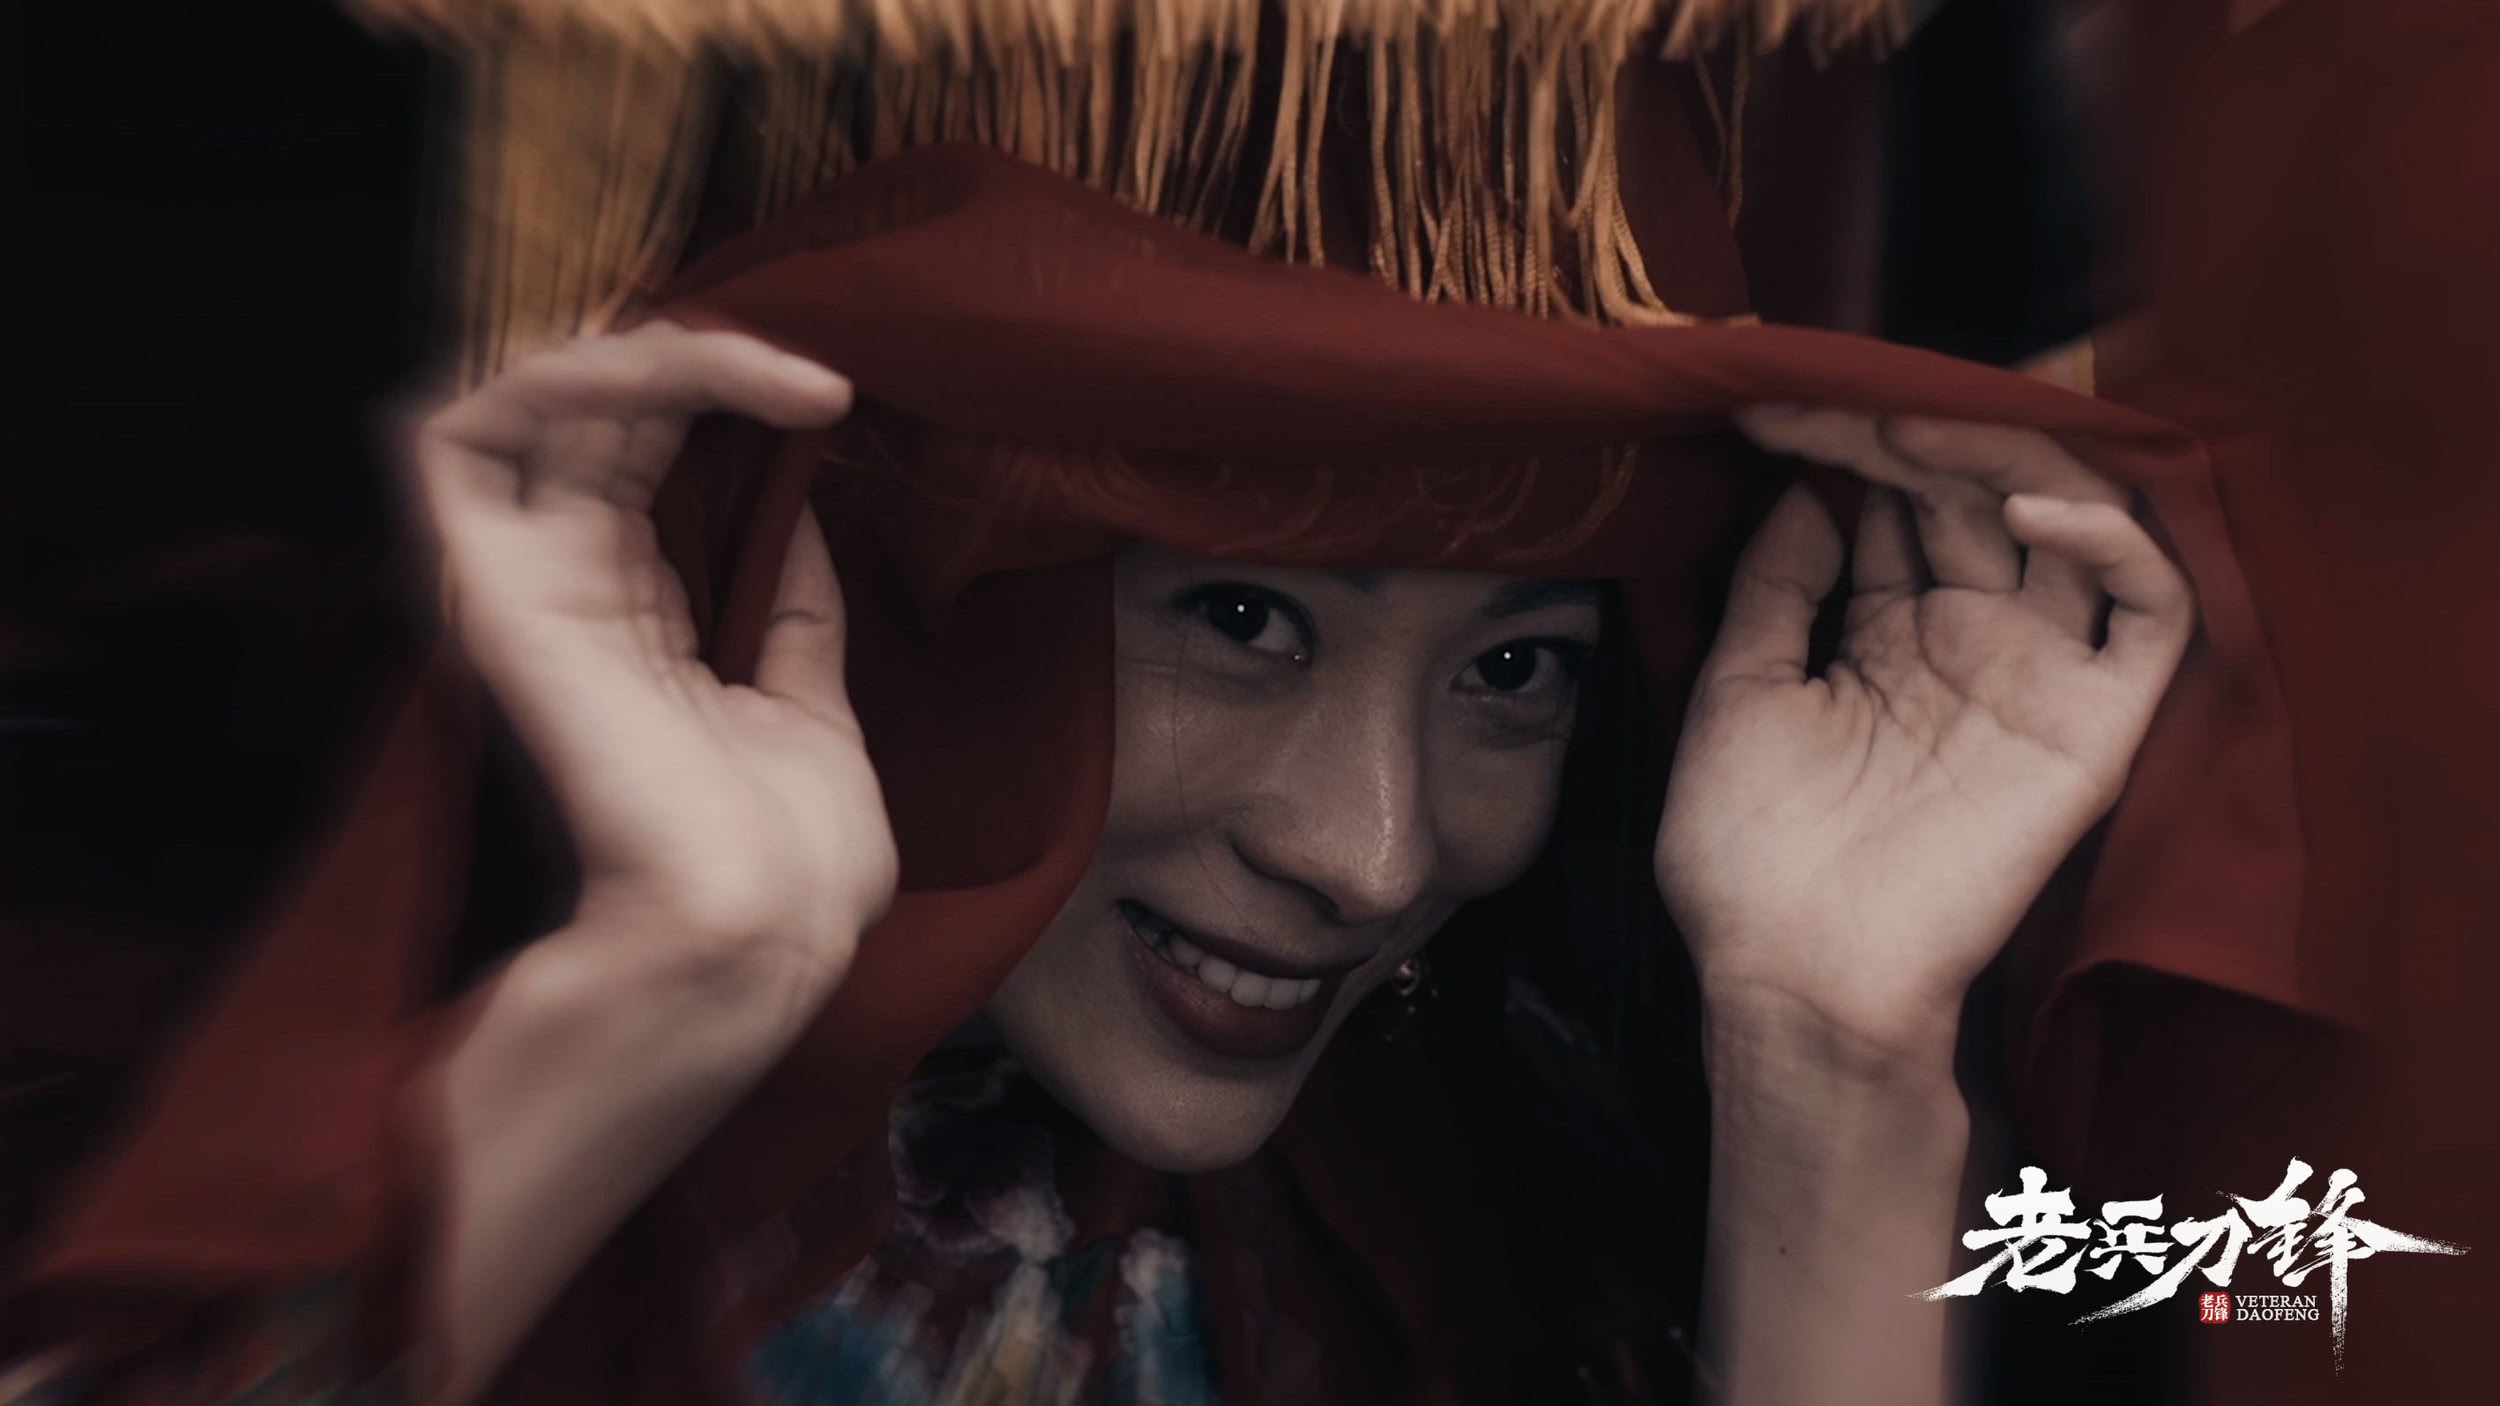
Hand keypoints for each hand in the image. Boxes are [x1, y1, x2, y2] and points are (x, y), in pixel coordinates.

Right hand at [412, 321, 896, 1022]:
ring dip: (641, 352)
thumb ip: (792, 609)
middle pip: (593, 409)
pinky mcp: (496, 594)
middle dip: (699, 358)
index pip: (642, 452)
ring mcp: (526, 585)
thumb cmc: (793, 859)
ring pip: (526, 394)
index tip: (829, 394)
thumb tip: (799, 513)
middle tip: (811, 377)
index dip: (716, 391)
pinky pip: (464, 434)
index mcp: (640, 619)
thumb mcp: (811, 704)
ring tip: (754, 370)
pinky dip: (561, 377)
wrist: (758, 933)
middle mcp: (571, 588)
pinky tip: (671, 377)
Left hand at [1655, 406, 2194, 1067]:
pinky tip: (2024, 509)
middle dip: (1909, 437)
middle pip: (1977, 496)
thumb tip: (1806, 483)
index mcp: (1889, 638)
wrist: (1796, 974)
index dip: (1845, 447)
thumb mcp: (1738, 692)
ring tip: (1914, 434)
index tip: (1766, 405)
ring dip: (2004, 457)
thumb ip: (1777, 586)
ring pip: (2069, 523)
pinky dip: (2110, 541)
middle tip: (1837, 405)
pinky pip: (2151, 608)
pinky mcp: (2098, 722)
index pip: (1899, 507)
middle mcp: (1972, 643)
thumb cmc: (1752, 856)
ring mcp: (2040, 676)